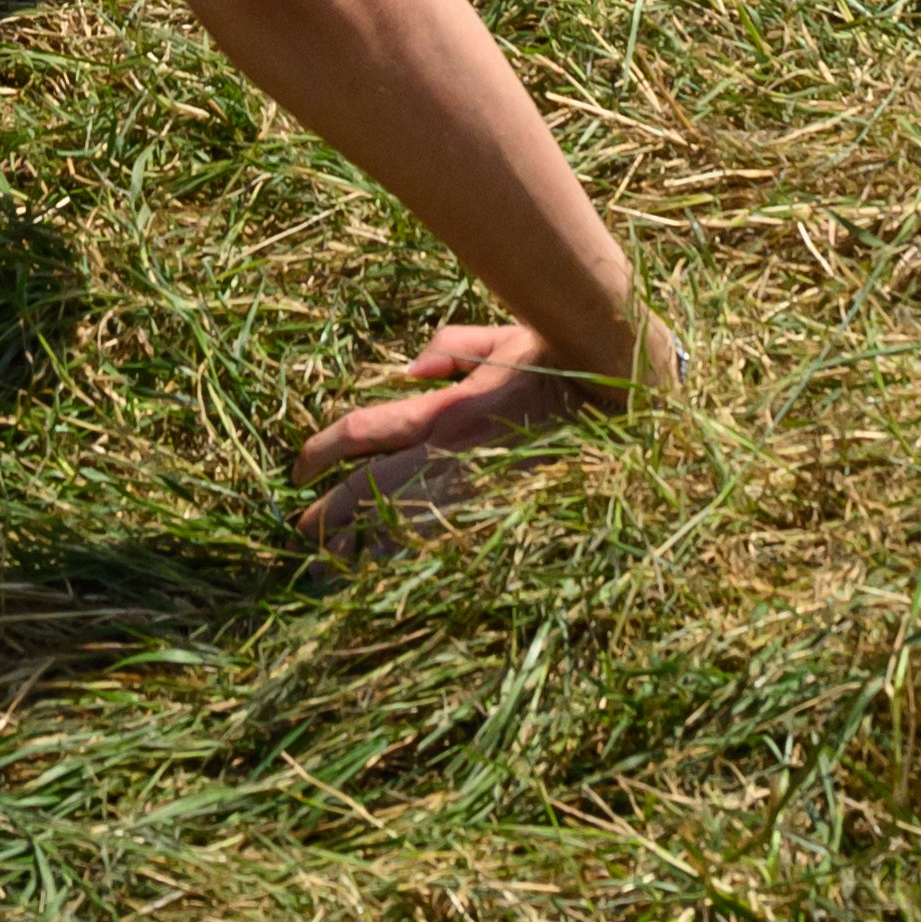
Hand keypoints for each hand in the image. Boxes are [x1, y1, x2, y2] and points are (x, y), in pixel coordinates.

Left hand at [292, 322, 632, 551]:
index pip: (362, 433)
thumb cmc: (562, 363)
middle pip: (367, 492)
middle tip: (299, 532)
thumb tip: (408, 369)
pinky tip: (386, 582)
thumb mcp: (503, 339)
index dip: (320, 452)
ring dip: (357, 551)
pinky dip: (409, 567)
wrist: (622, 399)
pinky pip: (444, 550)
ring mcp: (476, 494)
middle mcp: (451, 456)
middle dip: (325, 515)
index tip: (298, 469)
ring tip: (326, 570)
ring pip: (398, 531)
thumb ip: (451, 346)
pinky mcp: (501, 518)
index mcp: (444, 411)